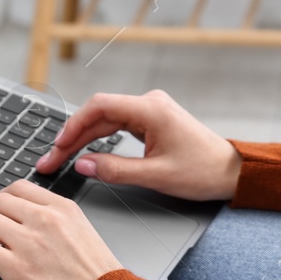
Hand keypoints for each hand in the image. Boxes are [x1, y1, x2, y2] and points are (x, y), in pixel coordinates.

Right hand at [34, 88, 241, 200]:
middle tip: (50, 160)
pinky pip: (118, 125)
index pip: (99, 107)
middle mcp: (150, 103)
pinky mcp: (153, 121)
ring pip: (106, 119)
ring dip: (83, 138)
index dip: (73, 125)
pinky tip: (85, 151)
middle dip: (72, 137)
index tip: (57, 146)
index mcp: (151, 109)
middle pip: (99, 113)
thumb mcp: (155, 176)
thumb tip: (82, 165)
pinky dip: (100, 138)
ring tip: (61, 158)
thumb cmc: (202, 171)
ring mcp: (151, 110)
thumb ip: (115, 170)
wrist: (231, 171)